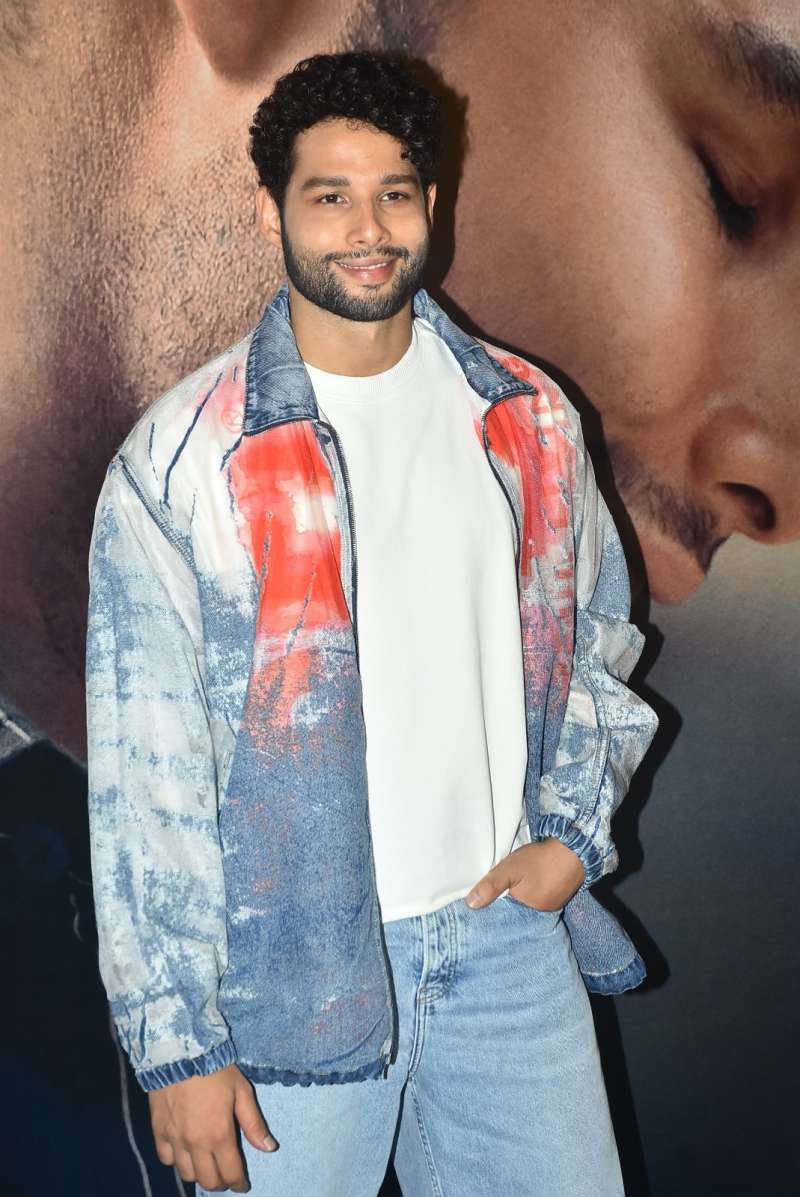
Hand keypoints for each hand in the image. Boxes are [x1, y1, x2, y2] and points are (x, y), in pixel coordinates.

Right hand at [149, 1063, 276, 1192]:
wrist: (180, 1052)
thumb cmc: (216, 1070)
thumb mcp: (242, 1091)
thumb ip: (254, 1123)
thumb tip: (269, 1148)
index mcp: (220, 1135)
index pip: (230, 1173)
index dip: (238, 1184)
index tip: (242, 1185)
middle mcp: (196, 1144)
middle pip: (208, 1180)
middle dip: (220, 1182)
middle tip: (226, 1174)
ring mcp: (174, 1140)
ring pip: (186, 1174)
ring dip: (199, 1173)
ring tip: (206, 1163)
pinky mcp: (158, 1132)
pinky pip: (166, 1159)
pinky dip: (176, 1161)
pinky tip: (184, 1151)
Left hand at [465, 838, 584, 911]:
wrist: (574, 847)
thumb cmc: (539, 859)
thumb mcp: (510, 869)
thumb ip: (490, 886)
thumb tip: (470, 905)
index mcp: (530, 911)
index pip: (508, 914)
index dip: (497, 904)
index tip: (488, 896)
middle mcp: (544, 912)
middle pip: (519, 907)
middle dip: (510, 899)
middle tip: (503, 885)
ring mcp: (554, 902)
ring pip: (531, 900)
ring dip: (524, 892)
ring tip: (518, 881)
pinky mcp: (561, 892)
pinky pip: (542, 893)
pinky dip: (536, 887)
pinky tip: (532, 878)